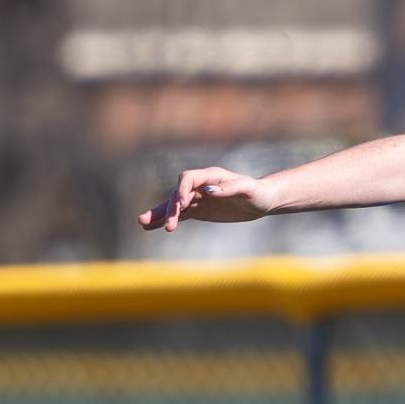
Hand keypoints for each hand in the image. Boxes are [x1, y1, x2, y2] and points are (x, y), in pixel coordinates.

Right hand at [138, 167, 273, 231]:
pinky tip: (151, 227)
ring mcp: (198, 198)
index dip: (182, 190)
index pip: (187, 179)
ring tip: (142, 223)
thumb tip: (208, 191)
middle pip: (178, 194)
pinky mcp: (199, 210)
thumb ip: (229, 188)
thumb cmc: (257, 192)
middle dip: (170, 208)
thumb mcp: (247, 189)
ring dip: (160, 214)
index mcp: (210, 176)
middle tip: (168, 225)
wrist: (262, 201)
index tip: (181, 204)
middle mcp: (200, 186)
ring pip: (174, 206)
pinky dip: (167, 220)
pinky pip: (180, 215)